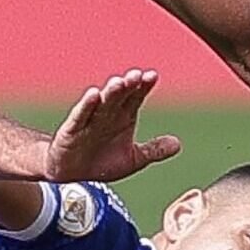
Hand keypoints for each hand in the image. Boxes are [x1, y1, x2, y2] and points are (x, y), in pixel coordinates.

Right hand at [43, 69, 180, 184]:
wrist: (71, 175)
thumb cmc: (100, 162)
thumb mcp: (132, 159)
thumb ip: (153, 150)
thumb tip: (177, 144)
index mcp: (122, 117)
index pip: (135, 97)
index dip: (142, 87)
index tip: (152, 76)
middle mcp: (107, 115)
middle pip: (119, 97)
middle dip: (127, 86)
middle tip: (136, 75)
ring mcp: (89, 121)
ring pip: (101, 104)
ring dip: (110, 93)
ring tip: (119, 83)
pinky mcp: (72, 130)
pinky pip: (80, 117)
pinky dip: (86, 106)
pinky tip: (93, 95)